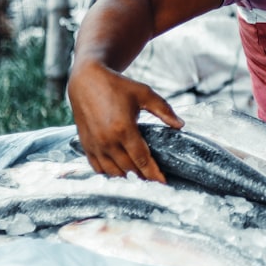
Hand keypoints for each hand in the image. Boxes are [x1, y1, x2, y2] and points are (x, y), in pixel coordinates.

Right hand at [67, 61, 182, 181]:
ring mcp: (94, 145)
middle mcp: (107, 141)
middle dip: (143, 178)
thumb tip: (180, 125)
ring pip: (112, 172)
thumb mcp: (144, 94)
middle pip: (128, 169)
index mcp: (123, 129)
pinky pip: (98, 168)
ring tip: (141, 182)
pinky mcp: (85, 145)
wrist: (86, 81)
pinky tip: (121, 175)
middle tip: (155, 184)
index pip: (141, 159)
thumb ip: (164, 110)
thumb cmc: (118, 86)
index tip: (163, 184)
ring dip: (126, 178)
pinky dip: (109, 174)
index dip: (153, 174)